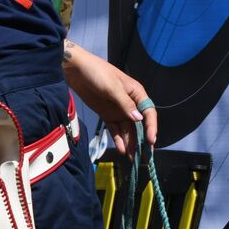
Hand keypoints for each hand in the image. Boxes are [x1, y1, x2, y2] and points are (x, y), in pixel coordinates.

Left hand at [63, 43, 156, 157]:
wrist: (76, 71)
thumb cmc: (98, 73)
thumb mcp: (112, 87)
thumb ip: (125, 104)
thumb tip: (139, 119)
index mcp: (136, 94)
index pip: (148, 112)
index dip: (151, 127)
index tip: (151, 141)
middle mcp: (130, 104)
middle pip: (139, 125)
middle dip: (142, 140)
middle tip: (144, 157)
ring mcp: (118, 111)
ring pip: (127, 130)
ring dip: (130, 143)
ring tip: (131, 158)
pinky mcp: (107, 115)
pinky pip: (115, 130)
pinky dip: (118, 139)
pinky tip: (121, 149)